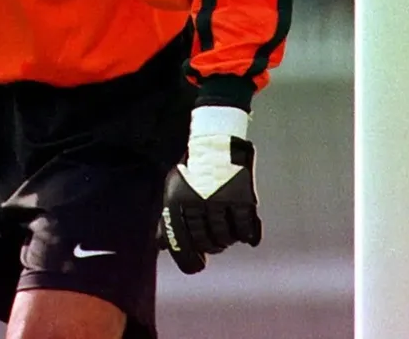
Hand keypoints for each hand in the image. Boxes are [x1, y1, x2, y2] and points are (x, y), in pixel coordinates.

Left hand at [159, 106, 261, 274]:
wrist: (215, 143)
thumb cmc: (192, 171)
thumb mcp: (173, 191)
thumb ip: (167, 219)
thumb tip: (161, 247)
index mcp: (176, 203)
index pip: (181, 243)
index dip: (188, 259)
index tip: (197, 266)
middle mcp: (196, 204)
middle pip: (205, 242)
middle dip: (210, 248)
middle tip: (214, 244)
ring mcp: (220, 201)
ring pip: (225, 238)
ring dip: (227, 241)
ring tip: (227, 234)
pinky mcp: (241, 198)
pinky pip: (245, 228)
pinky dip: (247, 235)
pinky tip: (246, 235)